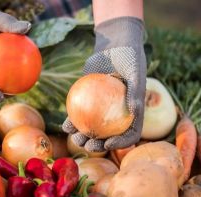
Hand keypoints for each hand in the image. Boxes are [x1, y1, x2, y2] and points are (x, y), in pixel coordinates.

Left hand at [62, 17, 146, 151]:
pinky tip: (65, 126)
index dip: (120, 144)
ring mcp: (102, 108)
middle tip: (87, 146)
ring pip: (92, 128)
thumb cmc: (129, 56)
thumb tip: (135, 112)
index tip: (107, 145)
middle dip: (97, 145)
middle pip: (108, 136)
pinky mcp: (88, 100)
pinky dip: (73, 121)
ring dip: (83, 137)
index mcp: (132, 112)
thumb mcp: (135, 71)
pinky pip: (80, 114)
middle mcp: (117, 113)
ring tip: (75, 139)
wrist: (113, 44)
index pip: (129, 134)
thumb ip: (135, 91)